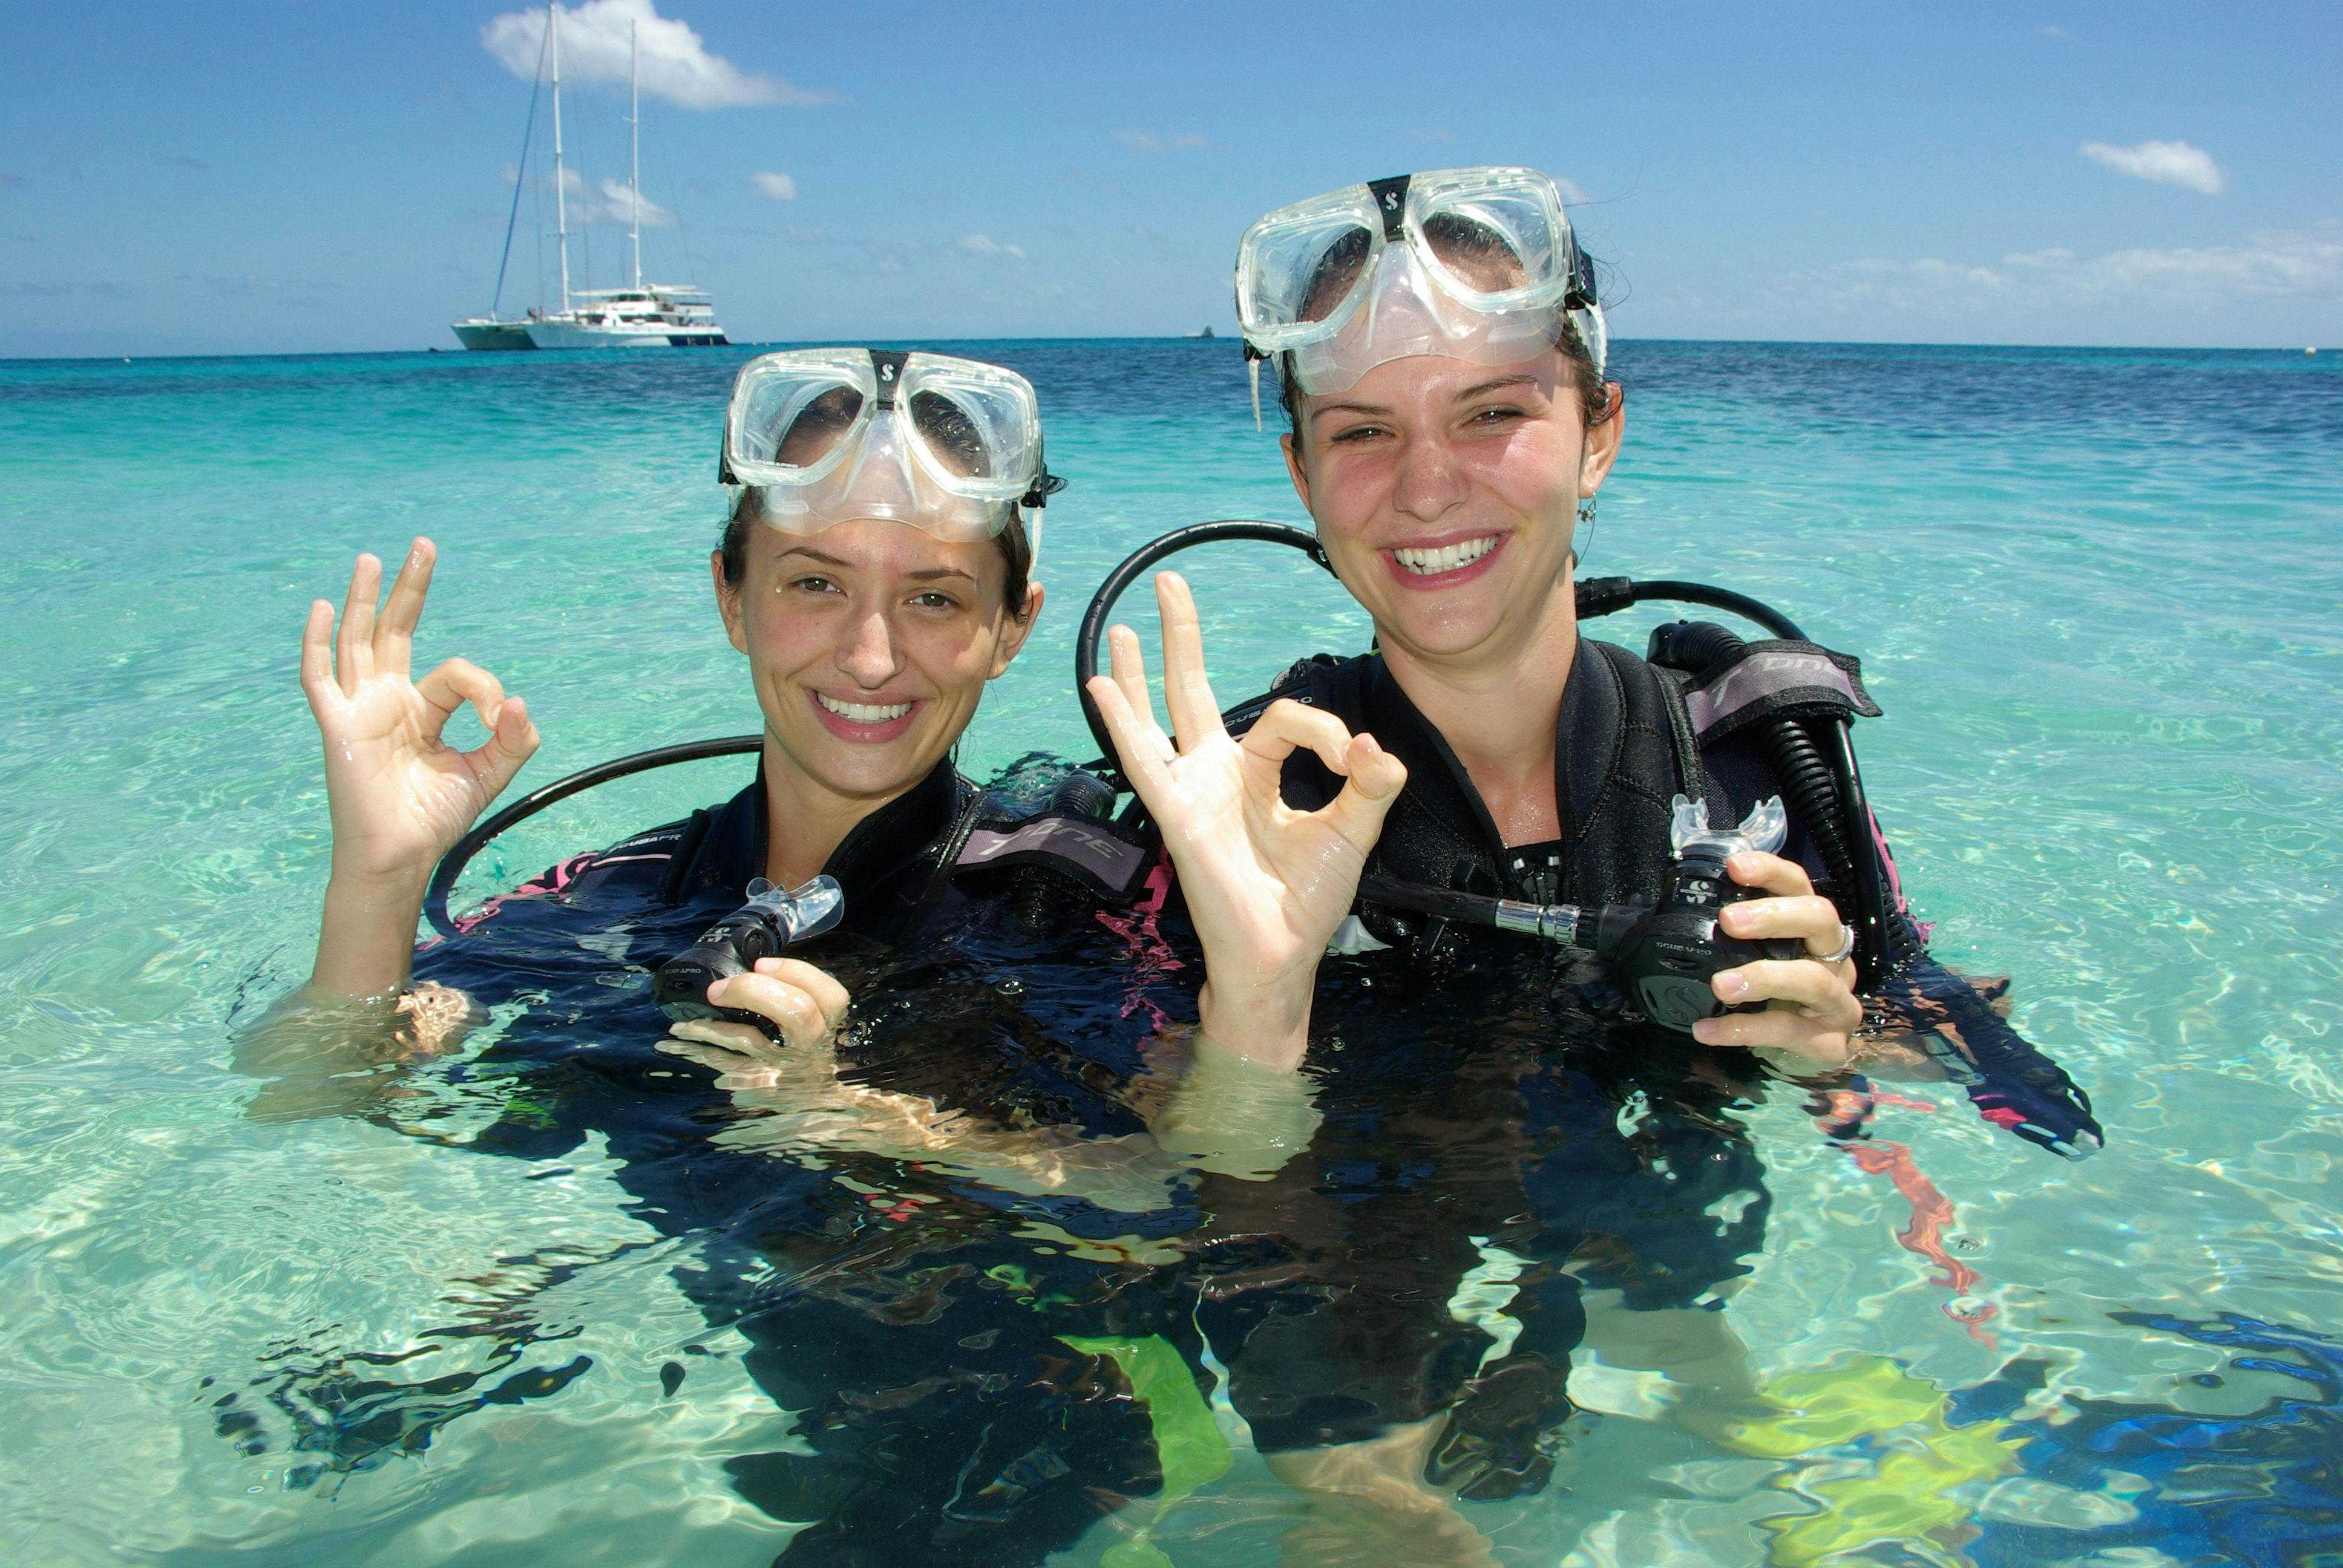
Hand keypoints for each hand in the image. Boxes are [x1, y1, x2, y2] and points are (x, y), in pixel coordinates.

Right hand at [301, 539, 538, 887]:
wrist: (401, 856)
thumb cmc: (434, 818)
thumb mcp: (487, 773)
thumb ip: (513, 740)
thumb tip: (520, 703)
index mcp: (421, 709)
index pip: (456, 674)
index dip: (487, 689)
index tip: (502, 721)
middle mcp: (388, 701)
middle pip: (395, 630)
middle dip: (411, 588)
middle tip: (424, 545)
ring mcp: (359, 709)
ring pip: (358, 641)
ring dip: (365, 600)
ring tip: (372, 558)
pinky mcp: (337, 726)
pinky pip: (320, 678)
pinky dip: (318, 643)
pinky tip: (322, 609)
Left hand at [657, 956, 850, 1085]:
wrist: (814, 1105)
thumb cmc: (805, 1055)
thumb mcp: (814, 1029)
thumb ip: (794, 1000)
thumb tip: (753, 971)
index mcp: (827, 1026)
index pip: (829, 995)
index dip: (794, 972)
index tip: (759, 965)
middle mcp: (812, 1048)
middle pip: (796, 1010)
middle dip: (752, 990)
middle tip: (717, 990)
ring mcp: (787, 1068)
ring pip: (749, 1040)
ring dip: (708, 1027)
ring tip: (681, 1022)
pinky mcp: (762, 1087)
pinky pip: (725, 1064)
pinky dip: (697, 1051)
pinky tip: (676, 1043)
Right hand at [1083, 572, 1406, 1066]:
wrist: (1281, 956)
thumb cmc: (1306, 901)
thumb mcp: (1353, 833)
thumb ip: (1371, 787)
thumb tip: (1377, 747)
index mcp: (1256, 773)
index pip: (1288, 720)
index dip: (1328, 730)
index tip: (1358, 763)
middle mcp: (1216, 775)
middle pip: (1194, 691)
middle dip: (1182, 637)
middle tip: (1169, 582)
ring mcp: (1192, 792)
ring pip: (1162, 716)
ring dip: (1142, 670)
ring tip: (1120, 624)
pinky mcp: (1178, 815)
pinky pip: (1145, 759)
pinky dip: (1123, 721)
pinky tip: (1101, 686)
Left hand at [1690, 851, 1863, 1070]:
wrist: (1799, 1060)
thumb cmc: (1773, 1001)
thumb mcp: (1756, 963)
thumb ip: (1732, 941)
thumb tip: (1669, 915)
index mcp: (1812, 931)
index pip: (1800, 887)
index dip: (1771, 873)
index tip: (1735, 867)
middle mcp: (1833, 959)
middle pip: (1821, 919)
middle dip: (1774, 916)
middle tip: (1729, 921)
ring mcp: (1838, 1002)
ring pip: (1812, 980)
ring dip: (1763, 977)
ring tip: (1720, 985)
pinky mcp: (1829, 1043)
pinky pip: (1787, 1031)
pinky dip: (1744, 1029)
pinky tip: (1707, 1029)